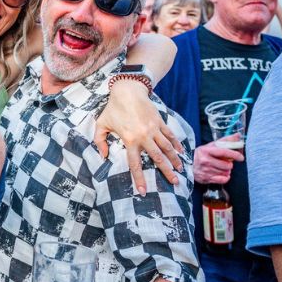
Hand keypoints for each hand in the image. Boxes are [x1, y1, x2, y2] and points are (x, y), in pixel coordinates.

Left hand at [95, 80, 183, 194]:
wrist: (128, 90)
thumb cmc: (113, 108)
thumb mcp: (101, 124)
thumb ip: (100, 141)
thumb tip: (103, 156)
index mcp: (130, 140)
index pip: (135, 164)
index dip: (139, 179)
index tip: (144, 191)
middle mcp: (144, 137)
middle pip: (157, 158)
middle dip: (166, 172)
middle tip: (175, 183)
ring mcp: (154, 129)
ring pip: (167, 148)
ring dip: (175, 160)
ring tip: (181, 170)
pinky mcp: (160, 122)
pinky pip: (170, 135)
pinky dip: (177, 144)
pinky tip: (181, 152)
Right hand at [192, 137, 242, 183]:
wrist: (186, 164)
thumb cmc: (201, 154)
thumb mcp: (211, 146)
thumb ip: (225, 141)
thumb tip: (238, 135)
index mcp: (206, 151)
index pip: (224, 152)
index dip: (234, 155)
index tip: (241, 157)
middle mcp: (205, 161)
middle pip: (227, 165)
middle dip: (229, 164)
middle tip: (225, 162)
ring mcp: (205, 171)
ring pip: (226, 173)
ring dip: (226, 170)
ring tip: (221, 167)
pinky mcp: (206, 179)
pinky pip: (223, 180)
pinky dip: (225, 177)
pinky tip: (221, 174)